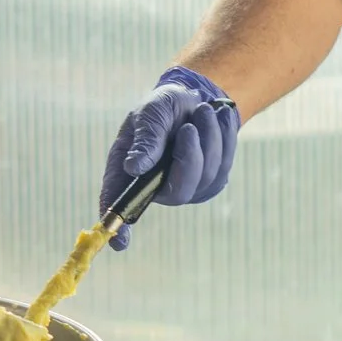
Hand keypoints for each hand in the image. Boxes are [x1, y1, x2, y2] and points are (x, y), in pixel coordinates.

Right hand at [99, 66, 240, 251]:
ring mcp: (184, 186)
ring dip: (209, 139)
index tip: (120, 243)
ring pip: (206, 177)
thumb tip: (134, 167)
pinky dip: (224, 138)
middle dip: (190, 159)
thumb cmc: (163, 107)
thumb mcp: (150, 113)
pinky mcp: (210, 182)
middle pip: (176, 193)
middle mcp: (154, 186)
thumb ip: (145, 139)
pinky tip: (216, 118)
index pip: (117, 202)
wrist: (194, 98)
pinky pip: (224, 166)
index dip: (117, 224)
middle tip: (190, 127)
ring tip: (202, 111)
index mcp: (128, 170)